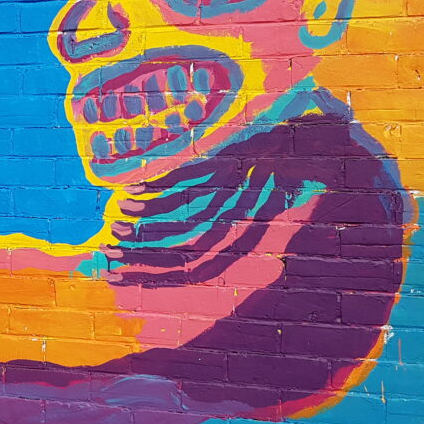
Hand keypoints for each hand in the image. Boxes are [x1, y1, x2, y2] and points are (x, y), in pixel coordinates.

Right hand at [103, 155, 317, 286]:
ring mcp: (235, 190)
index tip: (116, 278)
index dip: (153, 277)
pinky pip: (189, 177)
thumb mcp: (259, 213)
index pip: (194, 270)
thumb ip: (224, 231)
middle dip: (142, 255)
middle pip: (186, 249)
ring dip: (146, 220)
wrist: (318, 144)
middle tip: (106, 255)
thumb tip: (174, 247)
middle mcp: (240, 220)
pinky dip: (157, 187)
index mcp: (246, 239)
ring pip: (186, 215)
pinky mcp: (231, 159)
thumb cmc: (285, 182)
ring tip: (116, 220)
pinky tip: (132, 190)